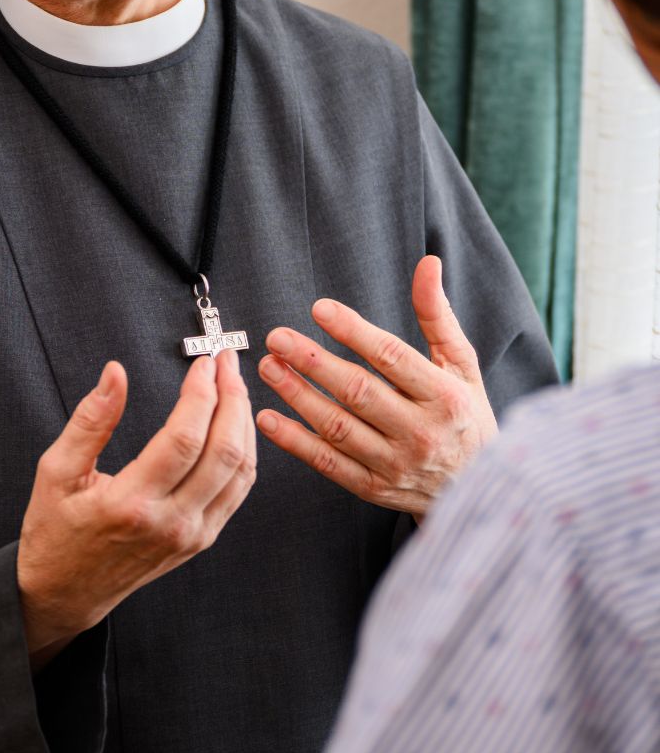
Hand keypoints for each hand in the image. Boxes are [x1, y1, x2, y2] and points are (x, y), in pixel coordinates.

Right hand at [17, 349, 255, 660]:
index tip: (202, 365)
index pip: (184, 439)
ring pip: (240, 472)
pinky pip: (237, 491)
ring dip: (243, 422)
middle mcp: (170, 522)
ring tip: (234, 386)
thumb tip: (114, 374)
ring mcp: (191, 535)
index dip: (200, 394)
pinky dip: (245, 452)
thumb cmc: (56, 531)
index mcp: (132, 503)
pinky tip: (236, 425)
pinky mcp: (200, 539)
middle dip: (232, 399)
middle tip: (226, 364)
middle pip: (224, 452)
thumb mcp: (55, 471)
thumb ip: (89, 420)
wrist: (64, 592)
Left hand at [255, 256, 496, 518]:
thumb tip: (428, 263)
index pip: (392, 358)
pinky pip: (329, 465)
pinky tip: (268, 418)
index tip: (319, 309)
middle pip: (359, 392)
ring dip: (298, 396)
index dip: (354, 332)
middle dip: (314, 363)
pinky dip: (296, 442)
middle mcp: (421, 432)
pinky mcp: (375, 489)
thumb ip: (437, 314)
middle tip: (278, 338)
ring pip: (339, 428)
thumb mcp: (462, 364)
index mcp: (444, 396)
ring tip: (268, 367)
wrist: (482, 488)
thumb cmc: (466, 415)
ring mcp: (396, 464)